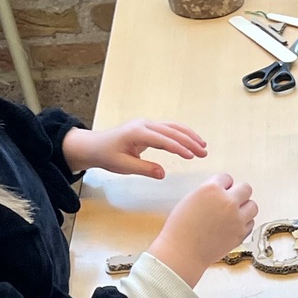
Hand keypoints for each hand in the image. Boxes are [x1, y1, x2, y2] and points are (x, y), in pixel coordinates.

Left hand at [62, 119, 207, 178]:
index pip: (162, 140)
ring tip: (203, 146)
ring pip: (172, 127)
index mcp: (136, 133)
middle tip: (203, 153)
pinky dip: (182, 133)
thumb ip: (143, 168)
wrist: (94, 145)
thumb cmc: (107, 155)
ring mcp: (146, 124)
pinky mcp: (148, 127)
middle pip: (171, 131)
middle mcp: (143, 125)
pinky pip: (168, 128)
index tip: (191, 156)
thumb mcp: (123, 166)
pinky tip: (192, 141)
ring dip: (189, 136)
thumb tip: (162, 173)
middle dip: (189, 141)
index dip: (178, 148)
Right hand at [147, 174, 257, 283]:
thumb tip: (221, 192)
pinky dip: (244, 223)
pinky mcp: (241, 233)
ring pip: (253, 206)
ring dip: (244, 208)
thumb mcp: (190, 199)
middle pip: (246, 188)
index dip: (222, 185)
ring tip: (233, 213)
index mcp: (211, 189)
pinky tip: (233, 225)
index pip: (227, 178)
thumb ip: (209, 193)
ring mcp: (237, 218)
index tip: (218, 191)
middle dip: (238, 193)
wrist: (183, 252)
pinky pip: (250, 223)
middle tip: (229, 200)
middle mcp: (227, 201)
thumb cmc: (181, 227)